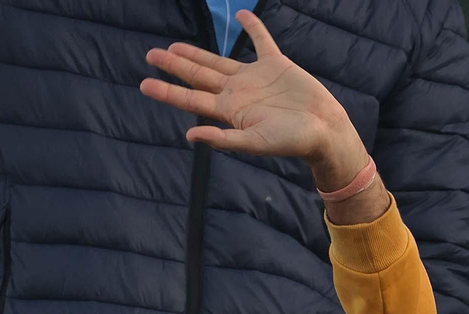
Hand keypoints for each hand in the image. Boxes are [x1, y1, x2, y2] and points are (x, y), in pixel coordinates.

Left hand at [139, 11, 367, 188]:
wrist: (324, 130)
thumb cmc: (291, 141)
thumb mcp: (254, 143)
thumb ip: (223, 139)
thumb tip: (190, 136)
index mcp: (230, 111)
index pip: (191, 99)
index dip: (168, 91)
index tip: (145, 84)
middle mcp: (237, 92)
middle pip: (199, 76)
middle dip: (175, 66)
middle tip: (151, 55)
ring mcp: (255, 77)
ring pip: (219, 60)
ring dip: (197, 53)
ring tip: (175, 46)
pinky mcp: (276, 65)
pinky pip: (261, 41)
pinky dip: (253, 27)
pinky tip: (241, 15)